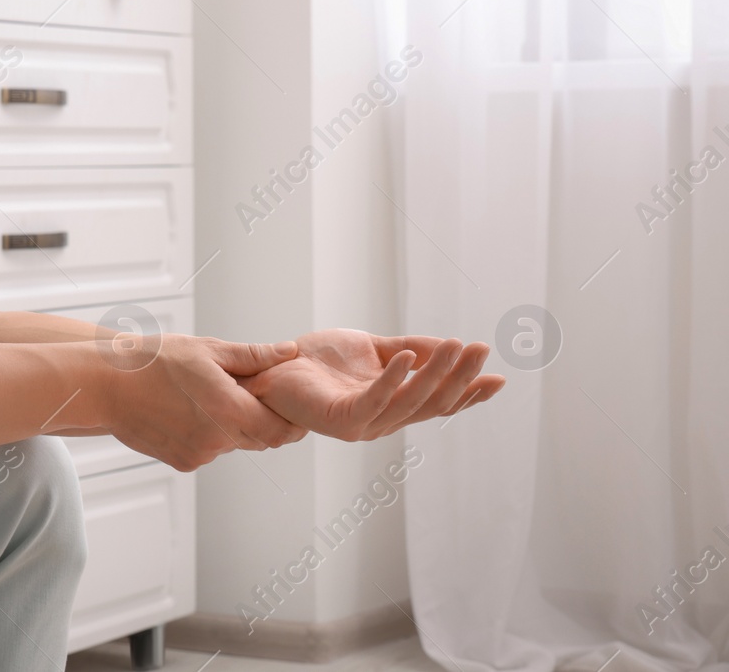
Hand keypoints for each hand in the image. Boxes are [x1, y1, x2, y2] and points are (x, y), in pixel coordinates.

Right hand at [104, 335, 309, 470]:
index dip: (291, 420)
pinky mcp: (182, 462)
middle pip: (260, 439)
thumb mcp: (207, 350)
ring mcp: (199, 455)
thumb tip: (288, 351)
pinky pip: (208, 451)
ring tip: (206, 397)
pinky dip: (207, 435)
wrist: (104, 386)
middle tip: (245, 392)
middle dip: (260, 418)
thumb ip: (253, 356)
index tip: (289, 406)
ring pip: (233, 444)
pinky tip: (186, 411)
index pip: (281, 430)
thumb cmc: (152, 362)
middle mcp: (217, 440)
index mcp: (229, 410)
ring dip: (231, 425)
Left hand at [236, 330, 505, 440]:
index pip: (438, 403)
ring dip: (436, 374)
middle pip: (432, 403)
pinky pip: (375, 399)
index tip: (499, 378)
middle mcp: (382, 421)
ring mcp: (363, 424)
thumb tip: (450, 345)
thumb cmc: (317, 362)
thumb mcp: (372, 350)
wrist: (270, 370)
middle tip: (480, 350)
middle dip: (460, 377)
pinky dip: (394, 378)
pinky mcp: (341, 419)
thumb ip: (408, 349)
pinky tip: (410, 357)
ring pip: (410, 401)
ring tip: (456, 346)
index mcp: (392, 407)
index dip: (468, 393)